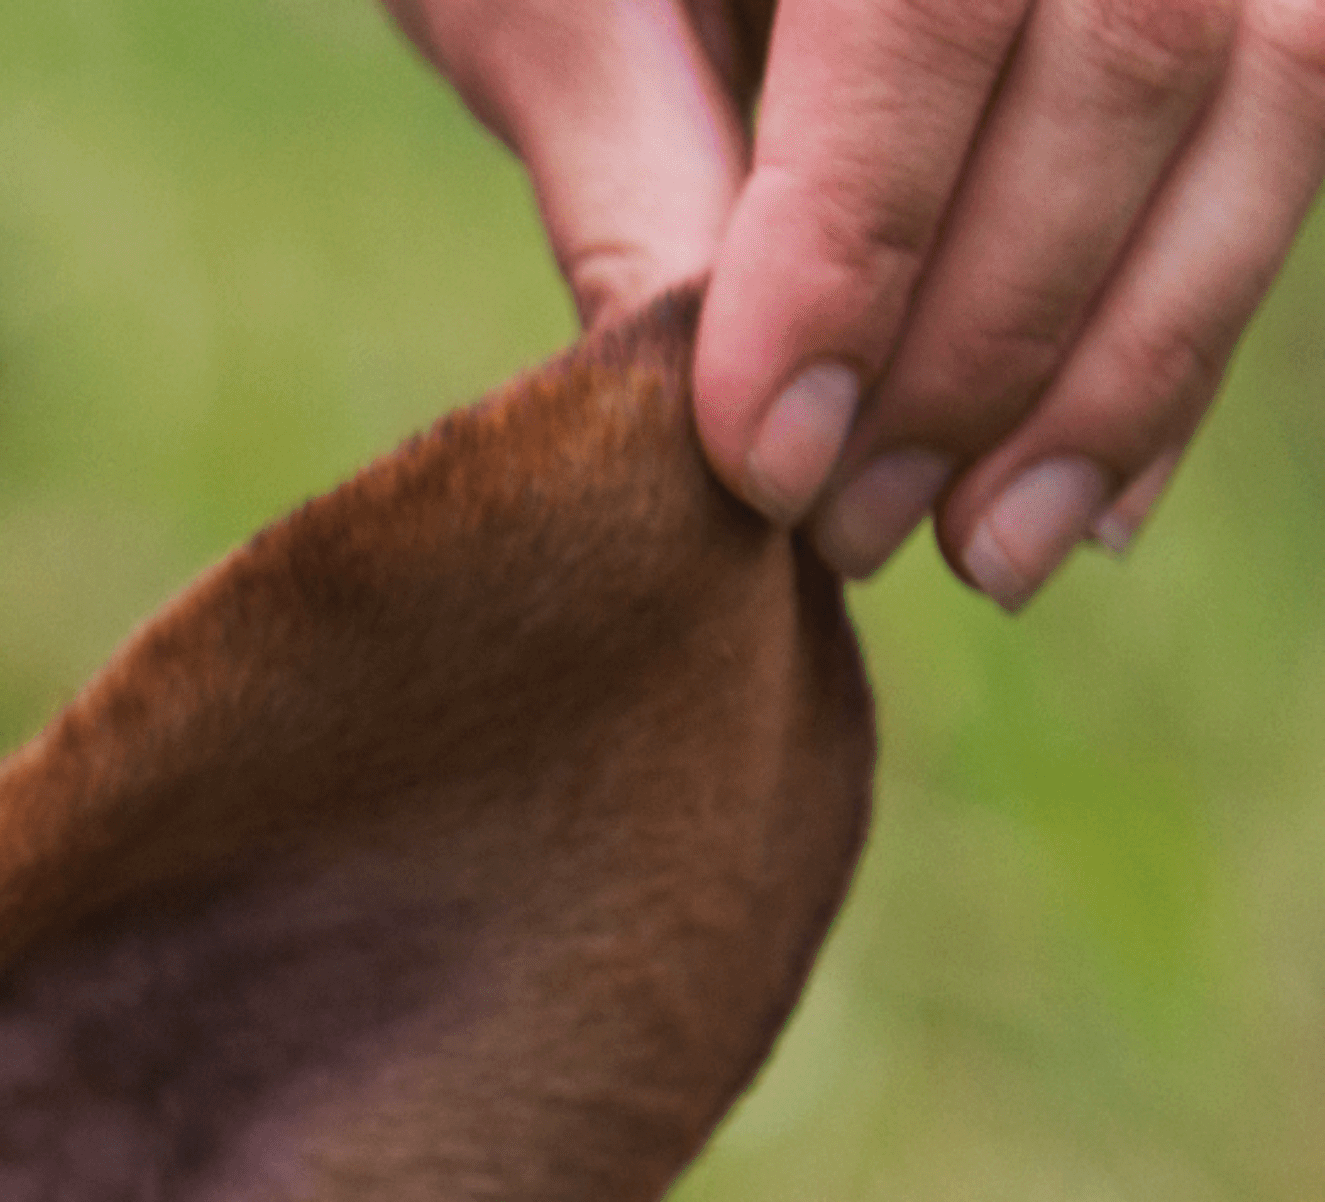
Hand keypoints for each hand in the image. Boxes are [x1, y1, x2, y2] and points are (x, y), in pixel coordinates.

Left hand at [389, 0, 1324, 608]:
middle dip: (993, 336)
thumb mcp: (546, 11)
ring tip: (982, 550)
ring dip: (1127, 364)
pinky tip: (1088, 496)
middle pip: (1128, 58)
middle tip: (849, 526)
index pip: (929, 7)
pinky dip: (1183, 327)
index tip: (767, 452)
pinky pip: (1276, 133)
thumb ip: (631, 171)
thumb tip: (720, 424)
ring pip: (1260, 100)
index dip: (861, 241)